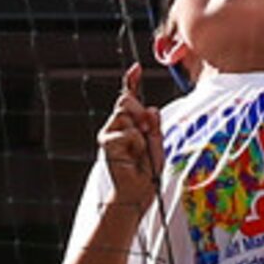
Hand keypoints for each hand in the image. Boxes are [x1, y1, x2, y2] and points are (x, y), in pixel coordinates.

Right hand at [96, 65, 162, 205]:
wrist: (136, 194)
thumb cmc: (146, 174)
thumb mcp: (157, 144)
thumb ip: (154, 126)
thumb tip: (150, 107)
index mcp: (130, 126)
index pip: (129, 100)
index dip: (131, 82)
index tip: (135, 69)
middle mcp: (117, 127)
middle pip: (125, 101)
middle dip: (139, 110)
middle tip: (148, 128)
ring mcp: (109, 134)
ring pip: (125, 113)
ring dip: (140, 130)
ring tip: (141, 149)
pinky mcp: (106, 143)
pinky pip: (128, 132)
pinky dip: (137, 143)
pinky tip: (134, 156)